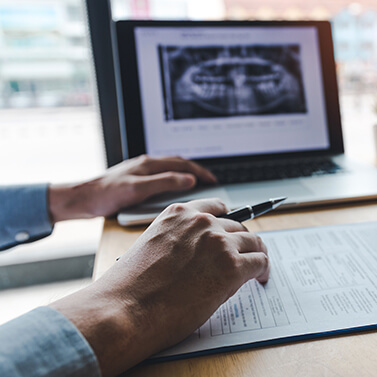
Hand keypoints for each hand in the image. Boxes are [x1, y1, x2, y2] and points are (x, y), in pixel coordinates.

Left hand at [48, 155, 216, 221]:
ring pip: (170, 170)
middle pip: (179, 164)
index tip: (213, 180)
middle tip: (210, 182)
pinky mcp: (135, 179)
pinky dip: (174, 181)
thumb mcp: (138, 190)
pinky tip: (174, 191)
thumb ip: (165, 182)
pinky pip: (161, 177)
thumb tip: (188, 179)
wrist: (82, 199)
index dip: (201, 172)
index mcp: (149, 164)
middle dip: (196, 171)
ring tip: (197, 185)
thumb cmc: (106, 195)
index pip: (183, 164)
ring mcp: (141, 171)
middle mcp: (146, 164)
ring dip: (186, 175)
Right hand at [50, 199, 269, 376]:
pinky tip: (260, 278)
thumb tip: (200, 255)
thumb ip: (179, 241)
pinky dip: (263, 270)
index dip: (228, 222)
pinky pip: (260, 261)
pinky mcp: (232, 266)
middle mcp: (201, 222)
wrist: (125, 309)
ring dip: (255, 255)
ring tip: (256, 269)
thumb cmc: (130, 288)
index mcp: (178, 214)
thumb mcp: (153, 247)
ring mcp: (218, 242)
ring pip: (253, 242)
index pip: (216, 208)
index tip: (232, 232)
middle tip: (244, 256)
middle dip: (241, 242)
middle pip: (238, 225)